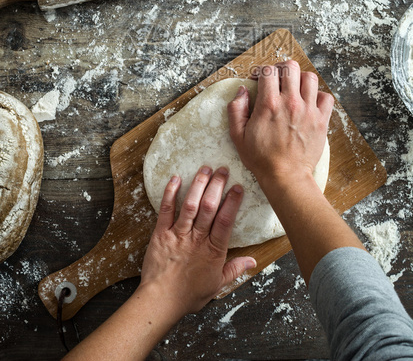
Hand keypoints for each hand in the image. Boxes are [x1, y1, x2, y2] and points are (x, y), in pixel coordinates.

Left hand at [139, 166, 255, 319]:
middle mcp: (197, 239)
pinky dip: (170, 193)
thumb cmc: (189, 295)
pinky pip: (166, 210)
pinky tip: (176, 179)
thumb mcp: (217, 285)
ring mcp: (178, 234)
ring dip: (198, 184)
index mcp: (213, 250)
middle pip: (209, 207)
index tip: (238, 187)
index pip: (225, 221)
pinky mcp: (161, 233)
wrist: (160, 301)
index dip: (232, 202)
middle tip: (223, 170)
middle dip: (217, 185)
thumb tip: (253, 261)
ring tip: (205, 168)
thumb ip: (235, 269)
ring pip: (190, 205)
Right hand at [227, 61, 333, 186]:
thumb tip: (243, 90)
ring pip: (310, 78)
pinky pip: (326, 97)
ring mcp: (309, 110)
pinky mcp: (322, 120)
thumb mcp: (237, 135)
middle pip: (291, 67)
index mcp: (269, 104)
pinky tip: (309, 103)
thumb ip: (236, 109)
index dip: (261, 71)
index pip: (268, 71)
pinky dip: (318, 96)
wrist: (286, 177)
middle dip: (281, 69)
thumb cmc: (261, 158)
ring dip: (300, 79)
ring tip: (294, 89)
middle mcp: (291, 103)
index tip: (259, 79)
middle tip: (277, 79)